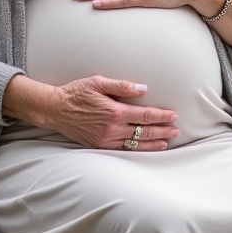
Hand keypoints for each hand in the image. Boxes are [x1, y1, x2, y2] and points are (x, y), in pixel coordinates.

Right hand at [3, 74, 178, 150]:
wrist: (55, 109)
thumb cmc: (76, 93)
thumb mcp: (98, 82)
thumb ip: (122, 86)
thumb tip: (143, 89)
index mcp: (114, 111)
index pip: (145, 115)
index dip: (161, 116)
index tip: (173, 115)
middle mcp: (112, 128)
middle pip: (144, 131)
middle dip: (162, 130)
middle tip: (176, 130)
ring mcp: (106, 139)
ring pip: (136, 144)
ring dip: (153, 143)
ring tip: (167, 141)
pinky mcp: (100, 145)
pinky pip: (123, 150)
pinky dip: (137, 150)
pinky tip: (146, 148)